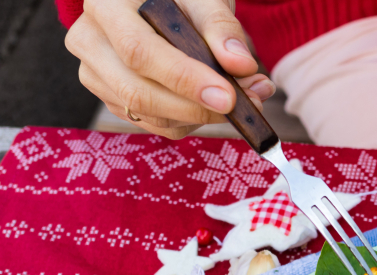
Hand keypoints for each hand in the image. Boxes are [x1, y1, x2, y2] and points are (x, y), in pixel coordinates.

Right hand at [66, 0, 275, 138]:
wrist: (153, 1)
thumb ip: (221, 27)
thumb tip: (241, 65)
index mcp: (105, 6)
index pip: (139, 52)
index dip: (185, 80)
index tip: (228, 97)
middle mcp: (91, 42)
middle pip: (139, 93)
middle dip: (199, 107)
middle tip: (248, 103)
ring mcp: (97, 75)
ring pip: (150, 115)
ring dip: (204, 116)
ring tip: (247, 97)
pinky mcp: (113, 99)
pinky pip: (157, 124)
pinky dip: (194, 121)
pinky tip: (218, 103)